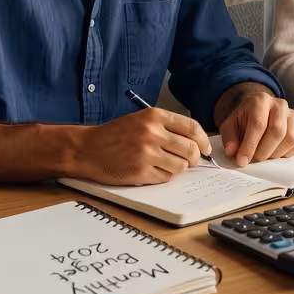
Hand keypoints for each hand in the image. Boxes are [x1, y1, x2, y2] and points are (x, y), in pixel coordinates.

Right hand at [67, 107, 210, 185]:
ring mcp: (146, 152)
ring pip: (181, 165)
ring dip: (178, 168)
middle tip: (190, 161)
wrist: (88, 148)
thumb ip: (167, 127)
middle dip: (195, 158)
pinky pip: (166, 177)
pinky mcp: (141, 171)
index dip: (203, 140)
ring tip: (165, 164)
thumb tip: (196, 143)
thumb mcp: (141, 120)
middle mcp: (152, 132)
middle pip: (191, 149)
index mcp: (154, 116)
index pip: (192, 128)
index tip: (205, 148)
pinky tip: (151, 170)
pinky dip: (164, 176)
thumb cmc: (115, 135)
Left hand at [214, 83, 293, 166]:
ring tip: (264, 156)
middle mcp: (280, 104)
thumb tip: (232, 152)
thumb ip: (230, 139)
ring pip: (291, 139)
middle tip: (254, 159)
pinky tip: (275, 153)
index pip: (258, 124)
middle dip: (264, 151)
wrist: (256, 113)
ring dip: (276, 154)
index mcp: (260, 100)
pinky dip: (287, 155)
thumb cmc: (243, 121)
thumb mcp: (230, 127)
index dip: (250, 145)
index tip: (242, 161)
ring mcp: (293, 115)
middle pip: (277, 130)